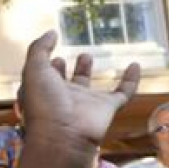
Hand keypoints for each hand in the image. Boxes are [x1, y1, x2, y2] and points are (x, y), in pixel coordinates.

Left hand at [19, 31, 139, 154]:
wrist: (64, 135)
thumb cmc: (44, 103)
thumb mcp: (34, 69)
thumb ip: (39, 49)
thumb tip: (51, 32)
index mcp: (41, 91)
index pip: (42, 77)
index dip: (44, 64)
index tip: (51, 51)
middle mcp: (61, 97)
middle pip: (64, 81)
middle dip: (65, 68)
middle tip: (71, 56)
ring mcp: (84, 103)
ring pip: (87, 87)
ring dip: (85, 71)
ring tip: (86, 56)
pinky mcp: (106, 108)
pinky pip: (123, 93)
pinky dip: (130, 80)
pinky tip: (134, 65)